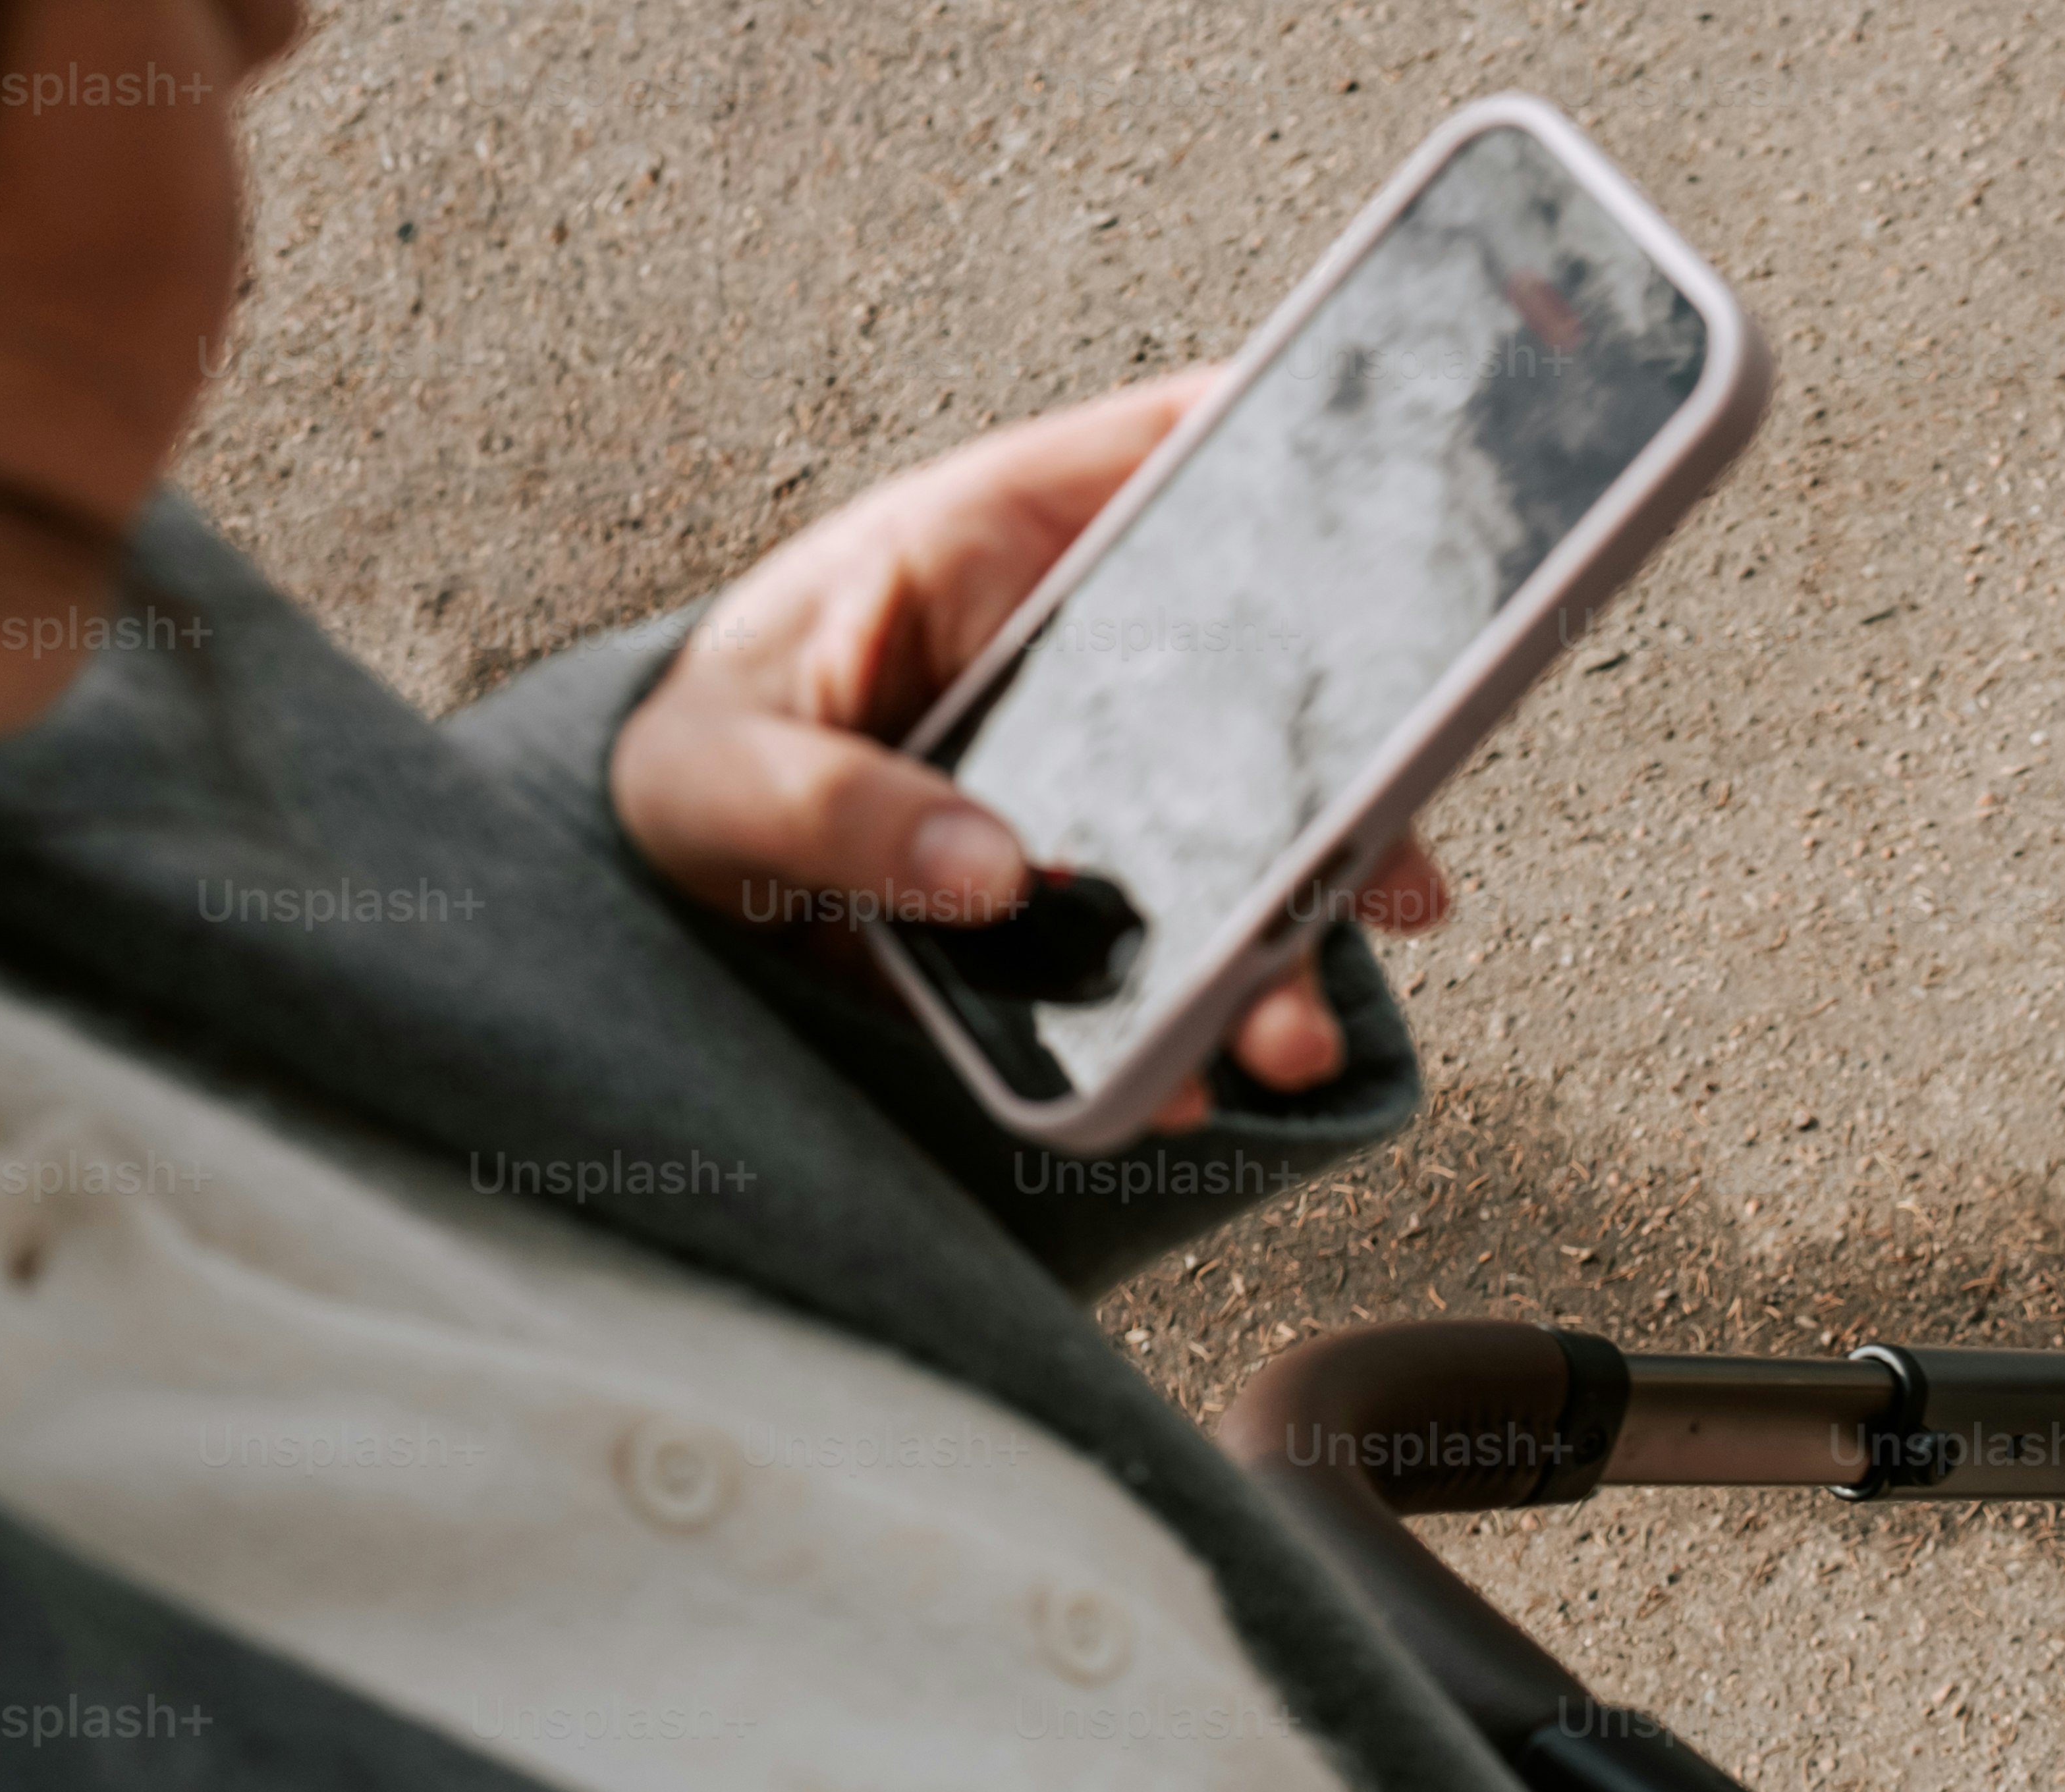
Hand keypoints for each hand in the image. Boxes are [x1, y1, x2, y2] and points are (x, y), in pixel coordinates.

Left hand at [609, 375, 1453, 1129]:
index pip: (1174, 452)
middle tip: (1383, 878)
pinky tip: (1209, 1066)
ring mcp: (1107, 762)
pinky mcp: (1103, 871)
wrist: (667, 867)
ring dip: (1288, 926)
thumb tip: (991, 870)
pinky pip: (1189, 925)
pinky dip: (1213, 998)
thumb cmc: (692, 760)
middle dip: (1343, 777)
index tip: (1396, 520)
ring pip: (1248, 817)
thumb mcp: (715, 771)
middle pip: (1258, 666)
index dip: (1298, 455)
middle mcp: (1081, 645)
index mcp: (988, 546)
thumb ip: (833, 809)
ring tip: (1288, 1030)